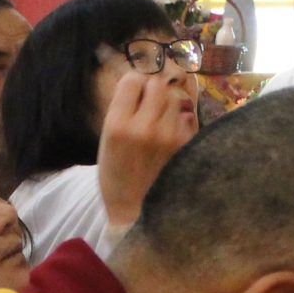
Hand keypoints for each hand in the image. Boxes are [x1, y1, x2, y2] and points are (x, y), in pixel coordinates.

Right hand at [97, 65, 197, 234]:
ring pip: (174, 99)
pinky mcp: (184, 146)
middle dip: (153, 90)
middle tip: (149, 104)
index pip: (132, 80)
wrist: (136, 212)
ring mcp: (168, 136)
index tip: (134, 93)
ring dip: (168, 105)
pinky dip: (180, 121)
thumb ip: (121, 111)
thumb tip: (138, 83)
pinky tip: (170, 135)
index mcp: (117, 125)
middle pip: (157, 84)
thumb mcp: (106, 142)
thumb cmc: (117, 177)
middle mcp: (144, 126)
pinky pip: (187, 118)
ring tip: (160, 121)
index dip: (134, 83)